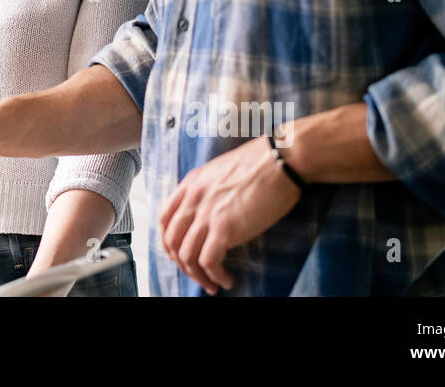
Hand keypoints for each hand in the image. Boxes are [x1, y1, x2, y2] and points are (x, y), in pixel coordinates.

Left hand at [158, 138, 301, 294]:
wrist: (280, 160)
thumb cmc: (261, 163)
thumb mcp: (221, 171)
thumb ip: (209, 190)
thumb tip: (212, 213)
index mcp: (191, 183)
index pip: (165, 218)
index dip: (169, 242)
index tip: (180, 254)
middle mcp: (193, 198)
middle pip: (172, 240)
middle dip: (182, 264)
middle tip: (197, 274)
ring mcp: (207, 213)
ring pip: (187, 255)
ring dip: (198, 276)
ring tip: (213, 284)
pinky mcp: (225, 227)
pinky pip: (209, 261)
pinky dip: (215, 276)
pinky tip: (226, 280)